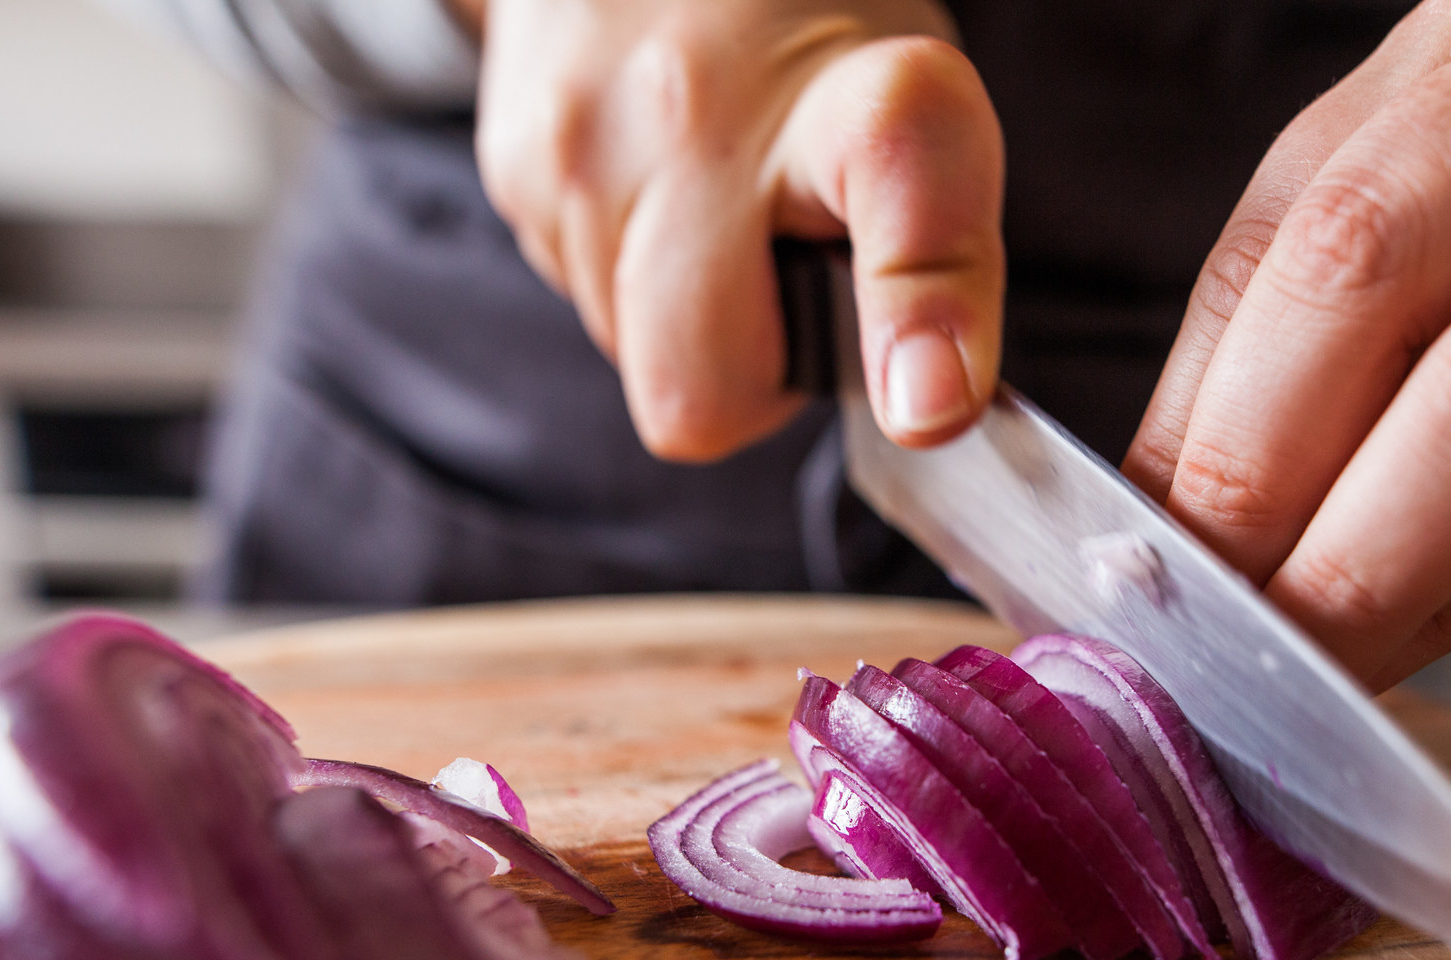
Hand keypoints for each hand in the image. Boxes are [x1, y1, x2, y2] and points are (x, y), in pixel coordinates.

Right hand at [468, 0, 1003, 459]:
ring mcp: (584, 138)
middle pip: (701, 388)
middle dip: (749, 381)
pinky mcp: (514, 164)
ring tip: (721, 210)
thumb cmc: (811, 55)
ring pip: (635, 360)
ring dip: (688, 324)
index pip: (896, 179)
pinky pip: (586, 303)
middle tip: (791, 284)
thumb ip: (937, 268)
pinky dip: (630, 278)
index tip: (929, 404)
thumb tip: (923, 412)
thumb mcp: (920, 123)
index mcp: (854, 90)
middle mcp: (701, 109)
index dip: (919, 312)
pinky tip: (659, 190)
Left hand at [1122, 0, 1450, 689]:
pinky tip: (1422, 642)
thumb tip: (1162, 521)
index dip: (1197, 406)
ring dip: (1378, 554)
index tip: (1133, 548)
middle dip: (1266, 474)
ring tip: (1307, 654)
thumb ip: (1308, 349)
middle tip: (1215, 615)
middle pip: (1376, 265)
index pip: (1293, 225)